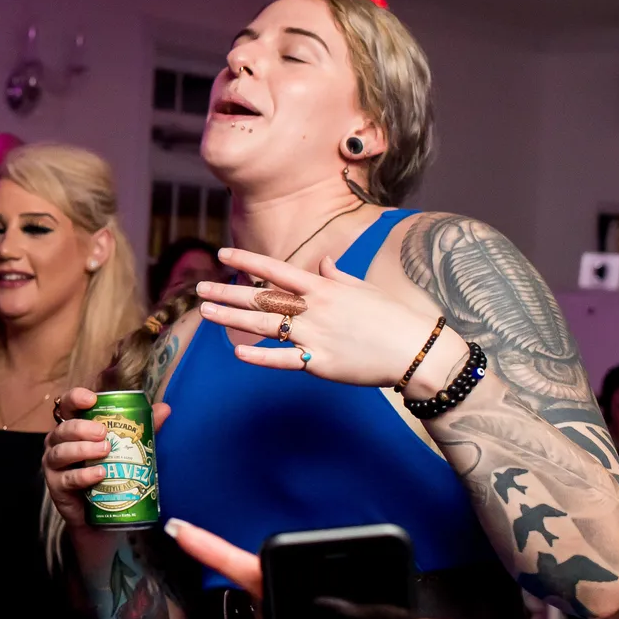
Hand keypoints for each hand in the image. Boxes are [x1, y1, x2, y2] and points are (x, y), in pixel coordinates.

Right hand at [42, 387, 171, 531]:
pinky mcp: (56, 487)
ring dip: (83, 449)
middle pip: (63, 429)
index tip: (92, 399)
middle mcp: (58, 443)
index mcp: (73, 428)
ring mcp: (54, 465)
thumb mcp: (127, 449)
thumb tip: (164, 408)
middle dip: (82, 428)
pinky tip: (99, 474)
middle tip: (103, 432)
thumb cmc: (109, 475)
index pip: (67, 406)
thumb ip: (142, 429)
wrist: (99, 516)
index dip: (75, 398)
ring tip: (105, 450)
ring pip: (61, 452)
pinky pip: (67, 479)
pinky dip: (83, 475)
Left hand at [195, 247, 461, 394]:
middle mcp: (314, 309)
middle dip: (227, 292)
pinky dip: (259, 356)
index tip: (222, 254)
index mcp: (323, 287)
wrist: (418, 351)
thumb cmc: (392, 317)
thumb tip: (322, 262)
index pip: (276, 269)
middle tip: (199, 290)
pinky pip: (283, 359)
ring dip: (231, 318)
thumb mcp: (363, 288)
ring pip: (263, 325)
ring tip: (206, 313)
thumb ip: (336, 275)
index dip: (247, 260)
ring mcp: (314, 336)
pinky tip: (237, 352)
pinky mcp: (319, 364)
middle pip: (261, 297)